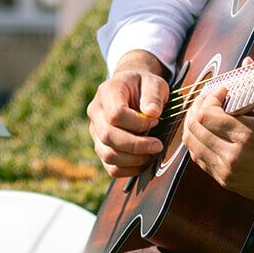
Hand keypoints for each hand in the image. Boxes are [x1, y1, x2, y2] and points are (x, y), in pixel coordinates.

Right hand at [86, 51, 170, 178]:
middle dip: (136, 145)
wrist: (132, 90)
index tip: (156, 121)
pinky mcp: (101, 147)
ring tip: (152, 153)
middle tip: (158, 145)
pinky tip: (144, 161)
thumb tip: (152, 113)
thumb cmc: (144, 87)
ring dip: (133, 159)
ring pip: (107, 155)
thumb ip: (153, 95)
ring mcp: (95, 131)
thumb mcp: (153, 83)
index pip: (115, 114)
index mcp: (107, 92)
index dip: (138, 123)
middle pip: (108, 136)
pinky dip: (129, 169)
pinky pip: (111, 167)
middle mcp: (96, 112)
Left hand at [182, 87, 253, 218]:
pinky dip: (198, 142)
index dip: (210, 97)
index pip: (207, 113)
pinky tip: (210, 131)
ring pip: (192, 144)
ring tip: (208, 113)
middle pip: (194, 127)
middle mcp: (234, 156)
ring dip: (195, 124)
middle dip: (198, 107)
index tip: (223, 91)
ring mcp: (228, 172)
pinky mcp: (227, 182)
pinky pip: (200, 159)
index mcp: (249, 136)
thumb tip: (247, 61)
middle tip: (211, 99)